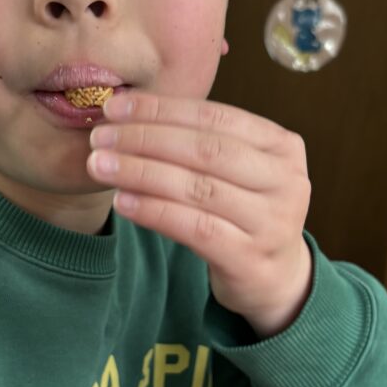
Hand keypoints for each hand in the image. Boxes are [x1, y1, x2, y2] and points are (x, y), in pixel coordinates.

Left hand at [87, 92, 311, 337]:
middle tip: (100, 137)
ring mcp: (272, 222)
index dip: (161, 110)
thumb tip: (127, 114)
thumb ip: (200, 141)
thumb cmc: (245, 212)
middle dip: (145, 139)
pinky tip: (122, 201)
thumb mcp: (238, 170)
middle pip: (205, 151)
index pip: (215, 117)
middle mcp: (286, 181)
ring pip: (196, 189)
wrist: (276, 277)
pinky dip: (154, 211)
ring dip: (141, 173)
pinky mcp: (250, 258)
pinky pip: (194, 228)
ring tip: (101, 165)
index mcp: (283, 145)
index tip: (116, 108)